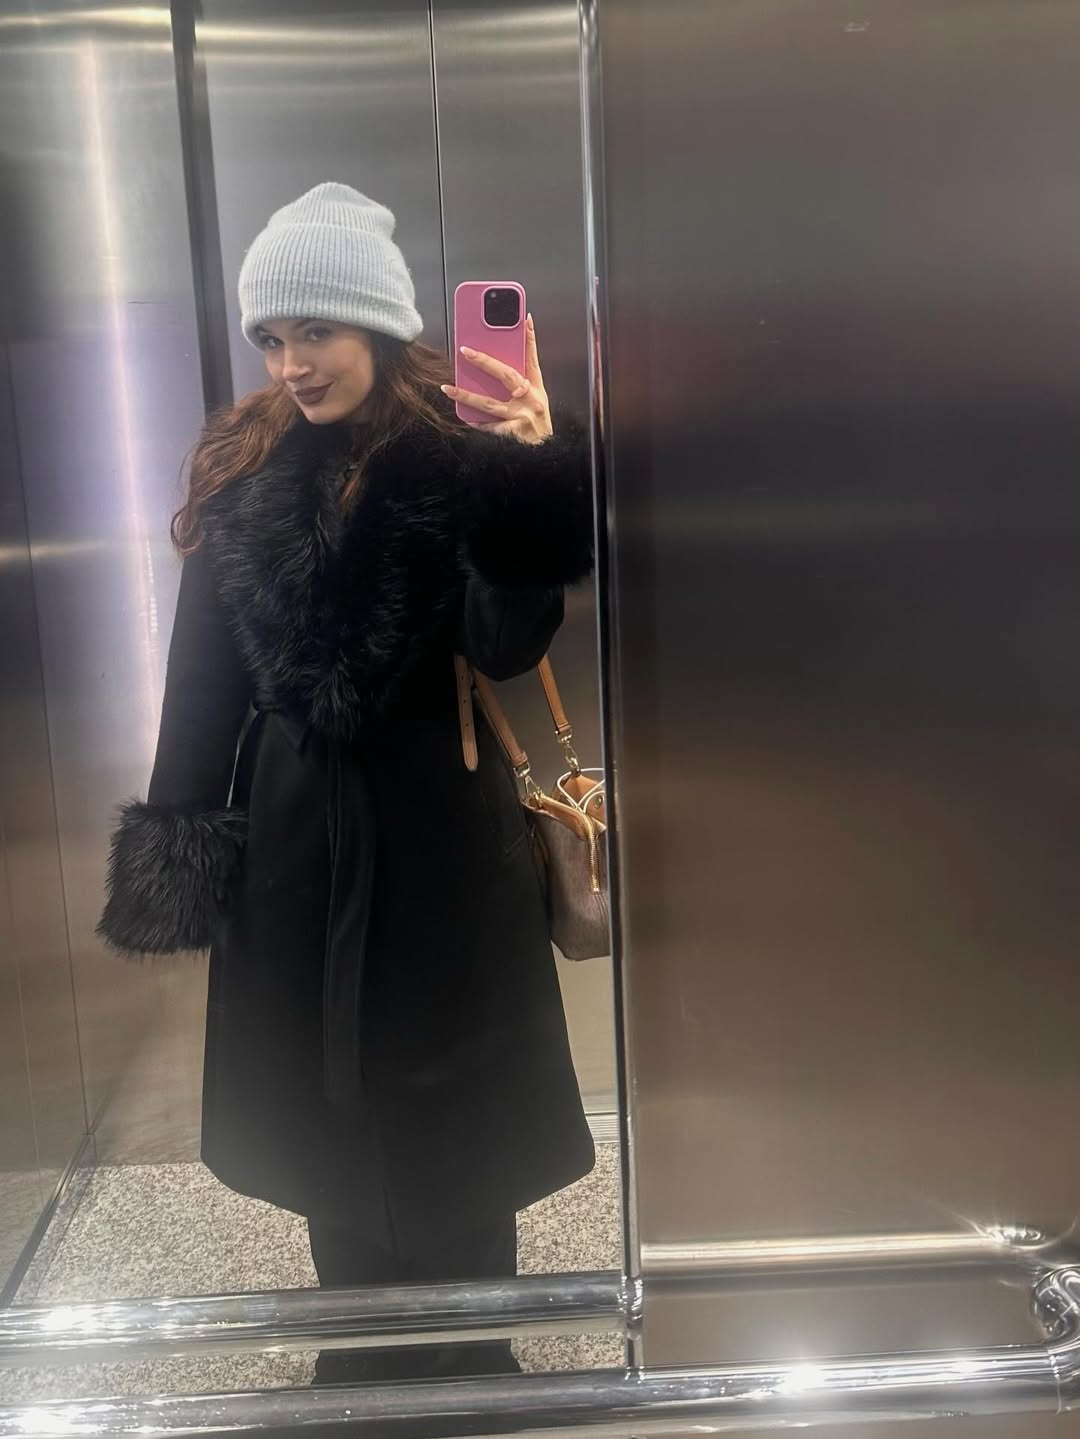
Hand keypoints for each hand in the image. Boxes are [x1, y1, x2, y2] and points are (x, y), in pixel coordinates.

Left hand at [441, 312, 552, 444]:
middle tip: (466, 351)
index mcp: (537, 388)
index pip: (533, 358)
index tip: (524, 318)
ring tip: (448, 388)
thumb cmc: (538, 426)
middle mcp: (531, 399)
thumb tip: (497, 370)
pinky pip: (490, 427)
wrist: (548, 454)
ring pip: (489, 403)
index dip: (530, 338)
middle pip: (506, 375)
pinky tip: (466, 419)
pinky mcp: (514, 432)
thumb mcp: (537, 402)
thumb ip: (522, 386)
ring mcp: (522, 415)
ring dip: (466, 395)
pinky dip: (478, 424)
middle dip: (484, 361)